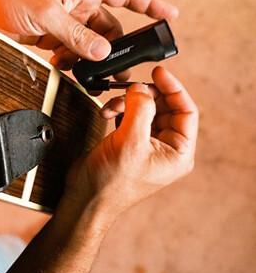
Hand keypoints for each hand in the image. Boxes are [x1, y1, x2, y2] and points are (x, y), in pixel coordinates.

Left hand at [0, 0, 178, 72]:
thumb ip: (75, 35)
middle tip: (117, 72)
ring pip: (89, 46)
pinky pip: (69, 54)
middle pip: (109, 30)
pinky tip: (64, 68)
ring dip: (89, 61)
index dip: (150, 4)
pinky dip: (70, 64)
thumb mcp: (46, 14)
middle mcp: (77, 5)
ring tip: (88, 76)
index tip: (170, 16)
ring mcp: (64, 24)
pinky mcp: (50, 38)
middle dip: (113, 51)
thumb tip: (102, 53)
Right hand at [63, 66, 197, 226]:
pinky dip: (119, 110)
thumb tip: (142, 87)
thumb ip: (140, 109)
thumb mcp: (130, 142)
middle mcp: (166, 149)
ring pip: (145, 110)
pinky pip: (130, 117)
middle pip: (164, 107)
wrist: (86, 199)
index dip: (173, 88)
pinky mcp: (129, 143)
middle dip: (144, 96)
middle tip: (129, 89)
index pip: (186, 111)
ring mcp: (147, 146)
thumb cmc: (111, 184)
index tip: (158, 72)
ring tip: (112, 107)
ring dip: (127, 103)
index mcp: (178, 153)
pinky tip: (107, 113)